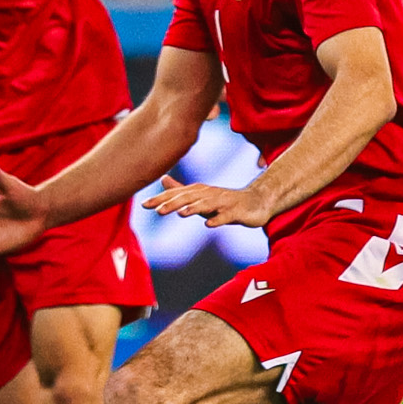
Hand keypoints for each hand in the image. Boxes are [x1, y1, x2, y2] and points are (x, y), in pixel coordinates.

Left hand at [140, 174, 272, 227]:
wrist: (257, 201)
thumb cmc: (226, 201)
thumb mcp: (201, 196)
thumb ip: (182, 190)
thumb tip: (163, 179)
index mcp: (199, 192)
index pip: (177, 194)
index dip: (161, 199)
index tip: (144, 204)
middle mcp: (210, 194)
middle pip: (189, 198)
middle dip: (173, 203)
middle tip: (157, 211)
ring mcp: (224, 203)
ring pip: (207, 205)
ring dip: (194, 208)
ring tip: (181, 214)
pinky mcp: (237, 212)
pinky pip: (226, 216)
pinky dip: (218, 219)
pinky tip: (209, 224)